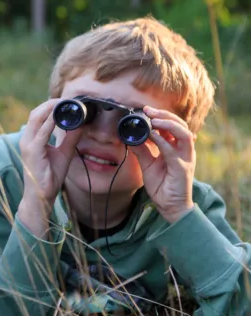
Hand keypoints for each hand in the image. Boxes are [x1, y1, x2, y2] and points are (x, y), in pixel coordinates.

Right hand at [17, 100, 83, 235]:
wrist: (41, 195)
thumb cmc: (49, 176)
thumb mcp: (63, 153)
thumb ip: (70, 138)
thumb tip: (81, 124)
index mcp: (32, 139)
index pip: (39, 116)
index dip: (50, 106)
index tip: (66, 101)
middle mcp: (27, 139)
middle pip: (35, 113)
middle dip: (50, 103)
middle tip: (67, 99)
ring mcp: (28, 145)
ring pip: (36, 119)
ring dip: (50, 109)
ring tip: (64, 104)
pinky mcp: (32, 151)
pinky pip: (41, 133)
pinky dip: (50, 123)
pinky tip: (60, 118)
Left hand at [132, 107, 194, 222]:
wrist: (169, 205)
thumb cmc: (162, 185)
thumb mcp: (147, 164)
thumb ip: (141, 150)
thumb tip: (130, 137)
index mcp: (177, 147)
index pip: (173, 126)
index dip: (161, 116)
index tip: (144, 110)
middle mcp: (184, 150)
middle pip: (180, 125)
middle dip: (164, 115)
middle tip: (148, 110)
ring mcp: (185, 158)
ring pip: (183, 133)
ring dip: (167, 124)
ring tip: (153, 119)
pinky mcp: (182, 168)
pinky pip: (173, 151)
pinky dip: (163, 141)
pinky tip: (152, 135)